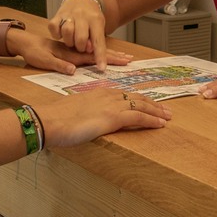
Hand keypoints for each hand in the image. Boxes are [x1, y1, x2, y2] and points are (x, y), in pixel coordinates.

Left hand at [8, 25, 132, 74]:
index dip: (108, 59)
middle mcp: (74, 51)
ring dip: (110, 54)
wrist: (25, 41)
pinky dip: (99, 54)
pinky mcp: (70, 52)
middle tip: (130, 59)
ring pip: (96, 52)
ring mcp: (73, 51)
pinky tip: (104, 57)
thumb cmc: (33, 52)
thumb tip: (73, 70)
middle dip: (115, 56)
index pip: (93, 57)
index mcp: (70, 54)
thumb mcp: (43, 60)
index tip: (123, 61)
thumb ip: (58, 64)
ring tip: (123, 57)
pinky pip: (89, 53)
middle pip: (99, 53)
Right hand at [36, 88, 170, 146]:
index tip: (147, 104)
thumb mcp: (73, 112)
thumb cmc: (55, 119)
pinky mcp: (113, 117)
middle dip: (152, 103)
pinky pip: (138, 116)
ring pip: (141, 105)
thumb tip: (85, 122)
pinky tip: (160, 124)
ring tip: (168, 117)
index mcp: (97, 93)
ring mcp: (111, 105)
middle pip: (135, 97)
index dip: (138, 99)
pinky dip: (151, 119)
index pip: (123, 94)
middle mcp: (106, 95)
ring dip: (156, 111)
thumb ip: (84, 114)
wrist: (49, 121)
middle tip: (165, 110)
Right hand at [49, 0, 109, 70]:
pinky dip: (56, 34)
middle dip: (81, 48)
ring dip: (69, 41)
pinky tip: (61, 35)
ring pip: (67, 32)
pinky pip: (54, 27)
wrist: (81, 0)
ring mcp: (68, 14)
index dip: (100, 56)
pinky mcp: (57, 15)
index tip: (102, 68)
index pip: (99, 41)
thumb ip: (94, 41)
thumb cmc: (91, 19)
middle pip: (81, 38)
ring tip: (72, 41)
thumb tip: (90, 51)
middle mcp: (82, 16)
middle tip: (81, 47)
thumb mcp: (98, 28)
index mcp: (95, 20)